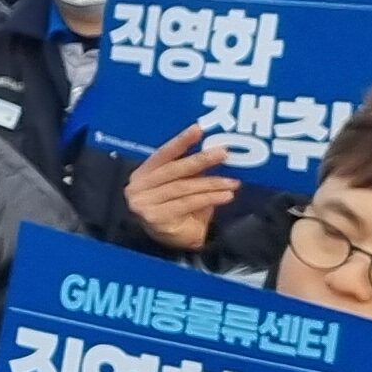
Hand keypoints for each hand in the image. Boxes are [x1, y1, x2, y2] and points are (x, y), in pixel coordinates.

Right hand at [115, 121, 239, 254]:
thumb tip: (216, 150)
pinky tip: (226, 196)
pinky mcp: (156, 218)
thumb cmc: (177, 208)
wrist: (172, 241)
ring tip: (233, 182)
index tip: (199, 130)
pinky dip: (209, 199)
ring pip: (183, 188)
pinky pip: (187, 204)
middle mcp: (138, 187)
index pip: (163, 154)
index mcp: (142, 174)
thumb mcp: (180, 186)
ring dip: (211, 183)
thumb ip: (189, 171)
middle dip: (201, 160)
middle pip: (174, 170)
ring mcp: (144, 203)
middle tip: (223, 153)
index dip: (181, 141)